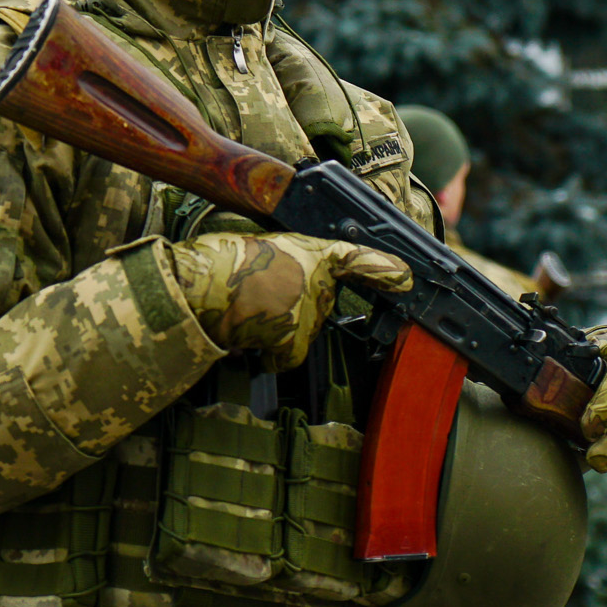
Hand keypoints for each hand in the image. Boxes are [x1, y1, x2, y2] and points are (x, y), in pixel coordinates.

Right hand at [167, 232, 411, 371]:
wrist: (200, 283)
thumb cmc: (222, 263)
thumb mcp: (263, 250)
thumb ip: (290, 265)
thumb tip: (294, 288)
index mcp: (310, 250)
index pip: (357, 257)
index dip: (384, 269)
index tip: (406, 278)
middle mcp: (317, 279)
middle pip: (319, 305)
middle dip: (295, 307)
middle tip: (261, 296)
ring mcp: (309, 310)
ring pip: (301, 332)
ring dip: (277, 329)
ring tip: (247, 311)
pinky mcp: (295, 337)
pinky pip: (286, 357)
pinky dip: (268, 355)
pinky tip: (248, 339)